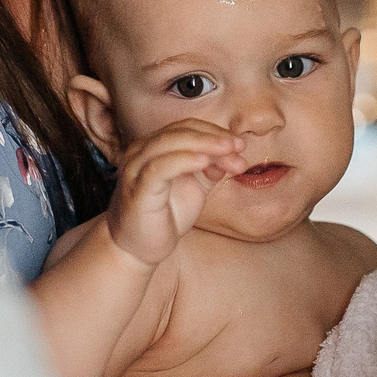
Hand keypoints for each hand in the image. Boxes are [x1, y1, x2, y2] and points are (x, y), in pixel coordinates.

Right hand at [105, 119, 243, 268]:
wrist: (138, 249)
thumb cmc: (165, 216)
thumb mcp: (196, 186)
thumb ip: (211, 168)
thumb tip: (233, 153)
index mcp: (155, 147)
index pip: (187, 127)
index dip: (215, 132)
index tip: (239, 144)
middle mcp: (141, 152)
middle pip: (180, 131)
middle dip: (213, 137)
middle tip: (238, 145)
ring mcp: (136, 168)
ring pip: (169, 143)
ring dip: (203, 144)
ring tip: (228, 150)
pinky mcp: (137, 188)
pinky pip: (160, 167)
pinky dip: (184, 160)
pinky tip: (204, 162)